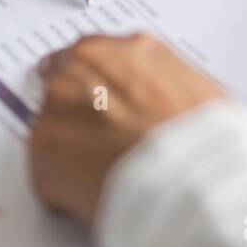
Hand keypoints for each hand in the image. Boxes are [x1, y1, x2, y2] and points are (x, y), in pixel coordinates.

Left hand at [29, 34, 226, 223]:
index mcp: (115, 51)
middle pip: (61, 89)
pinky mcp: (42, 151)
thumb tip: (153, 102)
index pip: (86, 58)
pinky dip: (65, 187)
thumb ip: (157, 84)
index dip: (95, 87)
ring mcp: (54, 109)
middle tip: (103, 145)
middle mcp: (77, 70)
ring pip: (54, 131)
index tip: (101, 106)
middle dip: (79, 115)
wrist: (193, 177)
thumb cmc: (204, 137)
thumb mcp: (192, 88)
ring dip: (72, 151)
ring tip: (108, 176)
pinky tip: (98, 195)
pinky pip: (48, 172)